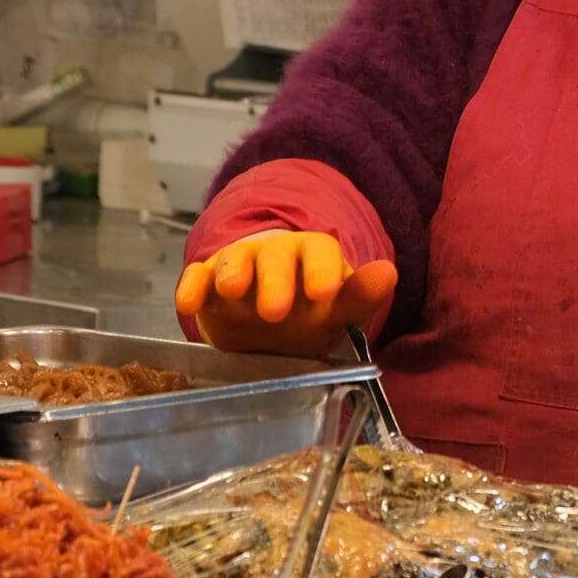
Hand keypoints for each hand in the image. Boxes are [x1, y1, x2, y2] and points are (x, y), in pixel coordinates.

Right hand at [176, 230, 397, 357]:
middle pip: (275, 256)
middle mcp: (274, 253)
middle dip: (275, 280)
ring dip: (232, 272)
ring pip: (234, 261)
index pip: (319, 251)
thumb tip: (388, 272)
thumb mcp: (336, 310)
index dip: (321, 269)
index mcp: (311, 254)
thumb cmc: (308, 313)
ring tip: (231, 291)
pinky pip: (197, 278)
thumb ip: (360, 295)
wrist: (268, 327)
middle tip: (276, 311)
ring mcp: (238, 265)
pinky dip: (192, 287)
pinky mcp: (207, 283)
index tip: (324, 293)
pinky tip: (188, 304)